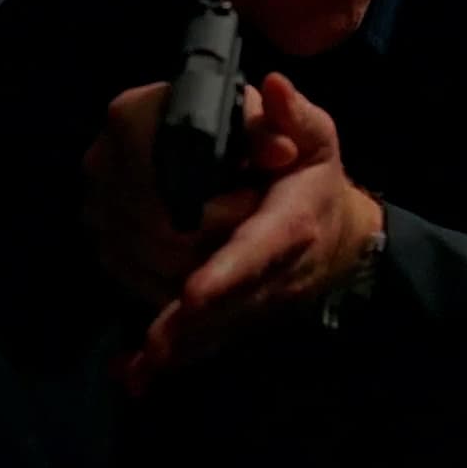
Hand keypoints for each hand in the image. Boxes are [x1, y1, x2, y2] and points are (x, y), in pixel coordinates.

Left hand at [119, 72, 383, 394]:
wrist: (336, 241)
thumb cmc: (314, 181)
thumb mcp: (316, 141)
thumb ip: (294, 118)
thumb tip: (271, 88)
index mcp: (287, 227)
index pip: (255, 252)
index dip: (226, 275)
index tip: (194, 295)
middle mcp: (268, 273)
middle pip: (226, 305)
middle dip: (189, 327)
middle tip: (153, 347)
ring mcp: (249, 302)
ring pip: (210, 332)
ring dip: (175, 348)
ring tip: (138, 368)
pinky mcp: (230, 317)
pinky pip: (199, 344)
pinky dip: (166, 362)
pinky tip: (131, 378)